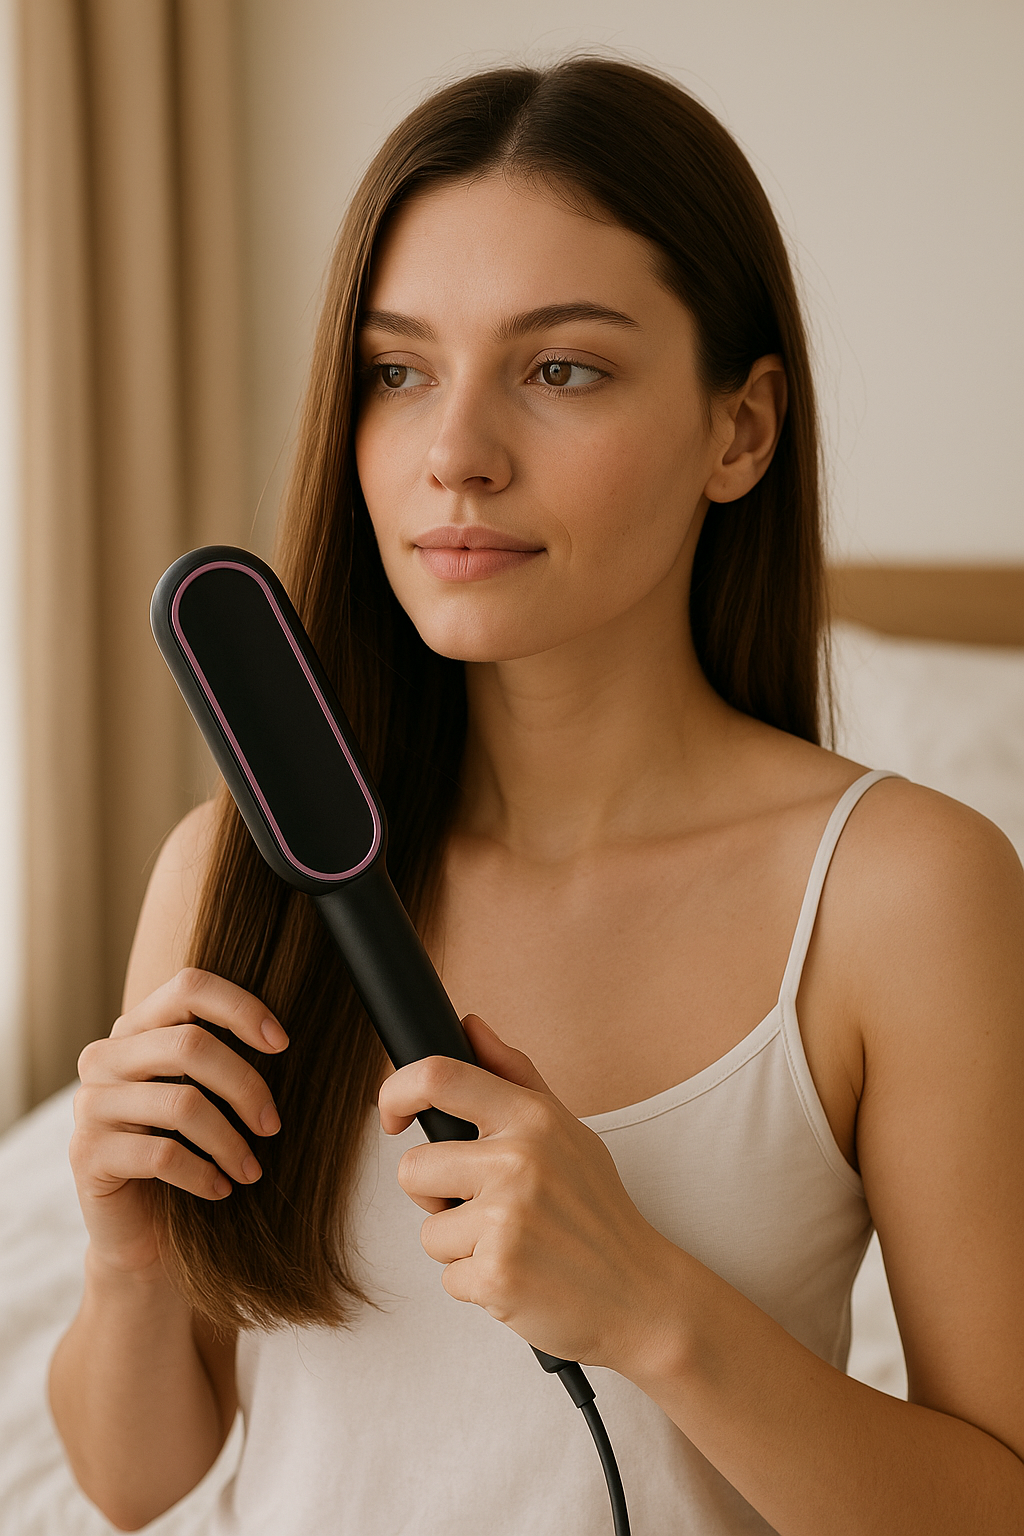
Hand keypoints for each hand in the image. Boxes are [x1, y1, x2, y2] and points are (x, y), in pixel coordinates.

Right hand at [71, 969, 288, 1280]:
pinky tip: (221, 1188)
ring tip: (252, 1169)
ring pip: (182, 1103)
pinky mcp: (86, 1154)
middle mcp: (104, 1057)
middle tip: (273, 1125)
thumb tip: (286, 1036)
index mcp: (136, 1029)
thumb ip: (227, 1058)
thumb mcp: (209, 1096)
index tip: (282, 1043)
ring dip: (230, 1141)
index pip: (189, 988)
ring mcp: (90, 1104)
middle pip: (190, 1045)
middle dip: (245, 1085)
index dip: (241, 1007)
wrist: (142, 1232)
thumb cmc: (188, 1152)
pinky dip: (203, 1173)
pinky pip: (162, 1154)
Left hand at [378, 1015, 679, 1374]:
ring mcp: (507, 1219)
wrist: (641, 1294)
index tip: (391, 1116)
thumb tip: (469, 1025)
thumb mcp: (567, 1130)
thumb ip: (513, 1073)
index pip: (440, 1077)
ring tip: (512, 1244)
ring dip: (459, 1246)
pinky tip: (520, 1275)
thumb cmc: (598, 1210)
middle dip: (433, 1195)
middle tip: (480, 1207)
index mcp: (532, 1118)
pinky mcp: (498, 1274)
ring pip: (428, 1230)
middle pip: (412, 1168)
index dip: (397, 1091)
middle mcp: (518, 1161)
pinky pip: (448, 1277)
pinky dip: (477, 1283)